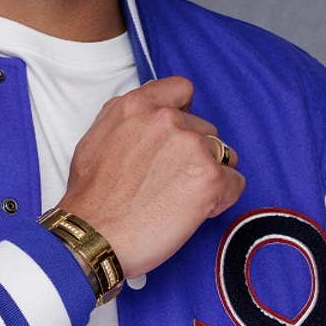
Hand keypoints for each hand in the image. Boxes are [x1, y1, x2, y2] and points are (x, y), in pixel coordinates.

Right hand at [55, 76, 245, 278]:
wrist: (93, 237)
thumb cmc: (91, 197)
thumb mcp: (97, 136)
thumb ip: (129, 118)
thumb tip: (152, 114)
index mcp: (137, 105)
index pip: (182, 89)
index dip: (184, 113)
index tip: (178, 135)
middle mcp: (167, 119)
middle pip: (204, 129)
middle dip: (194, 153)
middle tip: (172, 181)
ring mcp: (191, 146)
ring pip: (223, 154)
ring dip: (208, 174)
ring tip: (182, 198)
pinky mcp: (209, 178)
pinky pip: (235, 182)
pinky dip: (221, 198)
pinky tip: (196, 211)